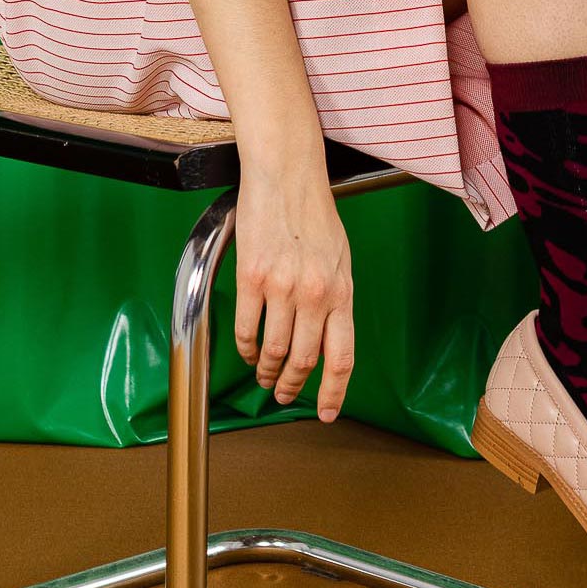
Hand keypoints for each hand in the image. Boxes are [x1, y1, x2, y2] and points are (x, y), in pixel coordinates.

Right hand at [230, 168, 355, 421]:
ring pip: (274, 350)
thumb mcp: (340, 258)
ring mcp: (282, 287)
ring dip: (267, 370)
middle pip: (305, 360)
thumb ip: (336, 298)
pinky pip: (246, 329)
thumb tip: (329, 336)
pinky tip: (247, 352)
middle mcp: (315, 294)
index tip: (325, 412)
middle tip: (282, 394)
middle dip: (293, 385)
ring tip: (263, 375)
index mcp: (341, 291)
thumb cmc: (314, 213)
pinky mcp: (251, 278)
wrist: (286, 176)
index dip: (334, 390)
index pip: (342, 356)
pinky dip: (245, 348)